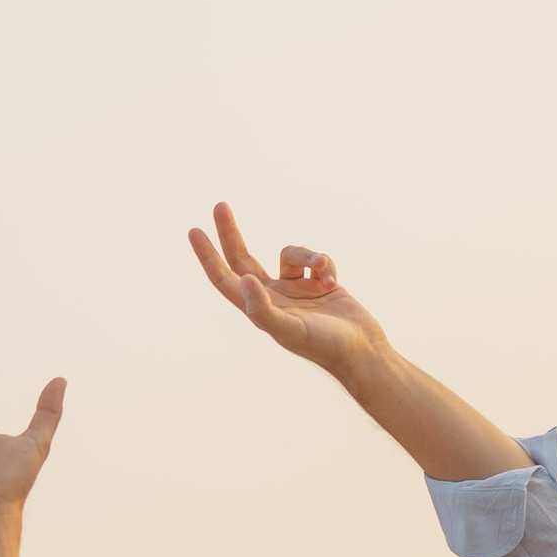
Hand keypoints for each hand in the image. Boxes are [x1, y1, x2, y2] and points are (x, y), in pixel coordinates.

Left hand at [188, 203, 388, 381]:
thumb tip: (244, 280)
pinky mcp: (320, 283)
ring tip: (323, 270)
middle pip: (243, 258)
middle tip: (219, 205)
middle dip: (231, 233)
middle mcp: (273, 297)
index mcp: (259, 309)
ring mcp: (296, 289)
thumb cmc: (324, 346)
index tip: (194, 231)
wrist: (362, 351)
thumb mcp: (290, 330)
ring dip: (307, 254)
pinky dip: (326, 263)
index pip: (224, 279)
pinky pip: (316, 259)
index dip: (208, 257)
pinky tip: (334, 281)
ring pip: (291, 254)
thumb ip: (263, 309)